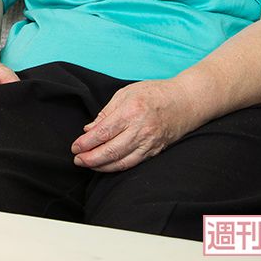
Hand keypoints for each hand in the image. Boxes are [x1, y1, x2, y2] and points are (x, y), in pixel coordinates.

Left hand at [70, 79, 200, 171]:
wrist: (186, 101)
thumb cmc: (154, 92)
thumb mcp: (126, 93)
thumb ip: (106, 112)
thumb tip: (88, 130)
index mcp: (131, 111)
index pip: (103, 132)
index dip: (86, 143)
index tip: (74, 147)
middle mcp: (141, 129)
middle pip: (111, 150)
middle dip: (90, 158)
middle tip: (77, 160)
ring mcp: (150, 142)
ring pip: (122, 161)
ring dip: (102, 166)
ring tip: (88, 165)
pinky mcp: (156, 151)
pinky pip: (133, 163)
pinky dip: (117, 167)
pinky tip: (106, 166)